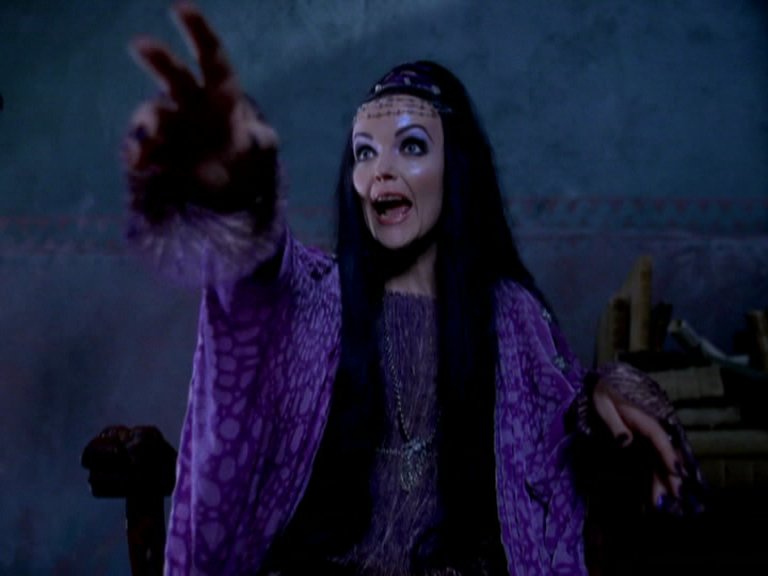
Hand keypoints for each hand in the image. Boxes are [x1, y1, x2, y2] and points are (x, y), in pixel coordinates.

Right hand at [123, 2, 277, 215]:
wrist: (228, 186)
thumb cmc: (246, 154)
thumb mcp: (262, 146)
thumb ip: (260, 140)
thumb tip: (252, 139)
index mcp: (221, 94)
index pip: (211, 57)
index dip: (197, 31)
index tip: (179, 7)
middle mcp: (192, 104)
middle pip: (174, 76)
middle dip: (159, 60)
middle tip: (139, 45)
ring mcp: (172, 127)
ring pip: (154, 116)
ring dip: (148, 122)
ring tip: (150, 135)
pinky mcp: (159, 152)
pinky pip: (144, 149)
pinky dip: (139, 153)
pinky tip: (139, 162)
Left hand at [592, 378, 686, 512]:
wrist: (602, 384)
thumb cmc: (602, 393)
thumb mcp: (603, 404)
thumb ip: (613, 422)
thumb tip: (626, 441)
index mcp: (643, 417)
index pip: (659, 438)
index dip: (668, 456)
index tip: (676, 473)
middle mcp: (650, 428)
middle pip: (663, 454)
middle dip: (669, 477)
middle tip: (671, 499)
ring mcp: (647, 436)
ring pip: (659, 460)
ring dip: (662, 480)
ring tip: (661, 503)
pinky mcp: (642, 441)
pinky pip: (652, 460)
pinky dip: (654, 476)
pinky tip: (654, 493)